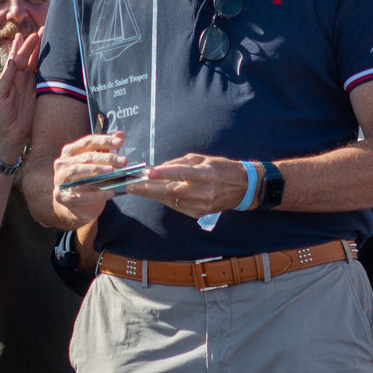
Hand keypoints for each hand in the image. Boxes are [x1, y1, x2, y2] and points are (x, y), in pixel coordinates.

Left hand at [0, 32, 40, 155]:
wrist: (9, 135)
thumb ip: (6, 78)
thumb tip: (13, 60)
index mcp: (10, 77)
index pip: (16, 58)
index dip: (21, 46)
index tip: (25, 35)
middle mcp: (21, 79)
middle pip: (30, 58)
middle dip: (35, 44)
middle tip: (42, 30)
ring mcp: (32, 86)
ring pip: (39, 65)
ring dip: (43, 53)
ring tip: (49, 39)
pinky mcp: (41, 94)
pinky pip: (46, 78)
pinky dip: (50, 68)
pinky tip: (55, 59)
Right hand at [50, 132, 128, 224]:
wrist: (77, 206)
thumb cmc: (88, 181)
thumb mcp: (98, 164)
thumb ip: (107, 149)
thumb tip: (120, 134)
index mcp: (70, 151)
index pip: (88, 142)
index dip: (104, 141)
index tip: (120, 142)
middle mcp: (62, 163)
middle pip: (85, 157)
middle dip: (106, 158)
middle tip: (123, 161)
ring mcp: (60, 180)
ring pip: (77, 171)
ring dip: (96, 171)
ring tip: (113, 172)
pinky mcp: (61, 196)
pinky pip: (79, 194)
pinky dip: (96, 194)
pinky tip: (110, 193)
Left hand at [126, 154, 249, 217]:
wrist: (241, 187)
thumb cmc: (220, 168)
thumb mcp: (201, 159)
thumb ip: (180, 163)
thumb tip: (159, 168)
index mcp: (205, 174)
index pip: (180, 173)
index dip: (163, 173)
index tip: (147, 173)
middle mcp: (202, 191)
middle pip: (170, 192)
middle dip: (148, 189)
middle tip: (131, 186)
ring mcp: (200, 205)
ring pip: (170, 200)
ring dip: (154, 194)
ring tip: (140, 188)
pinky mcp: (199, 214)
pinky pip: (177, 206)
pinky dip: (167, 200)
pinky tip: (159, 194)